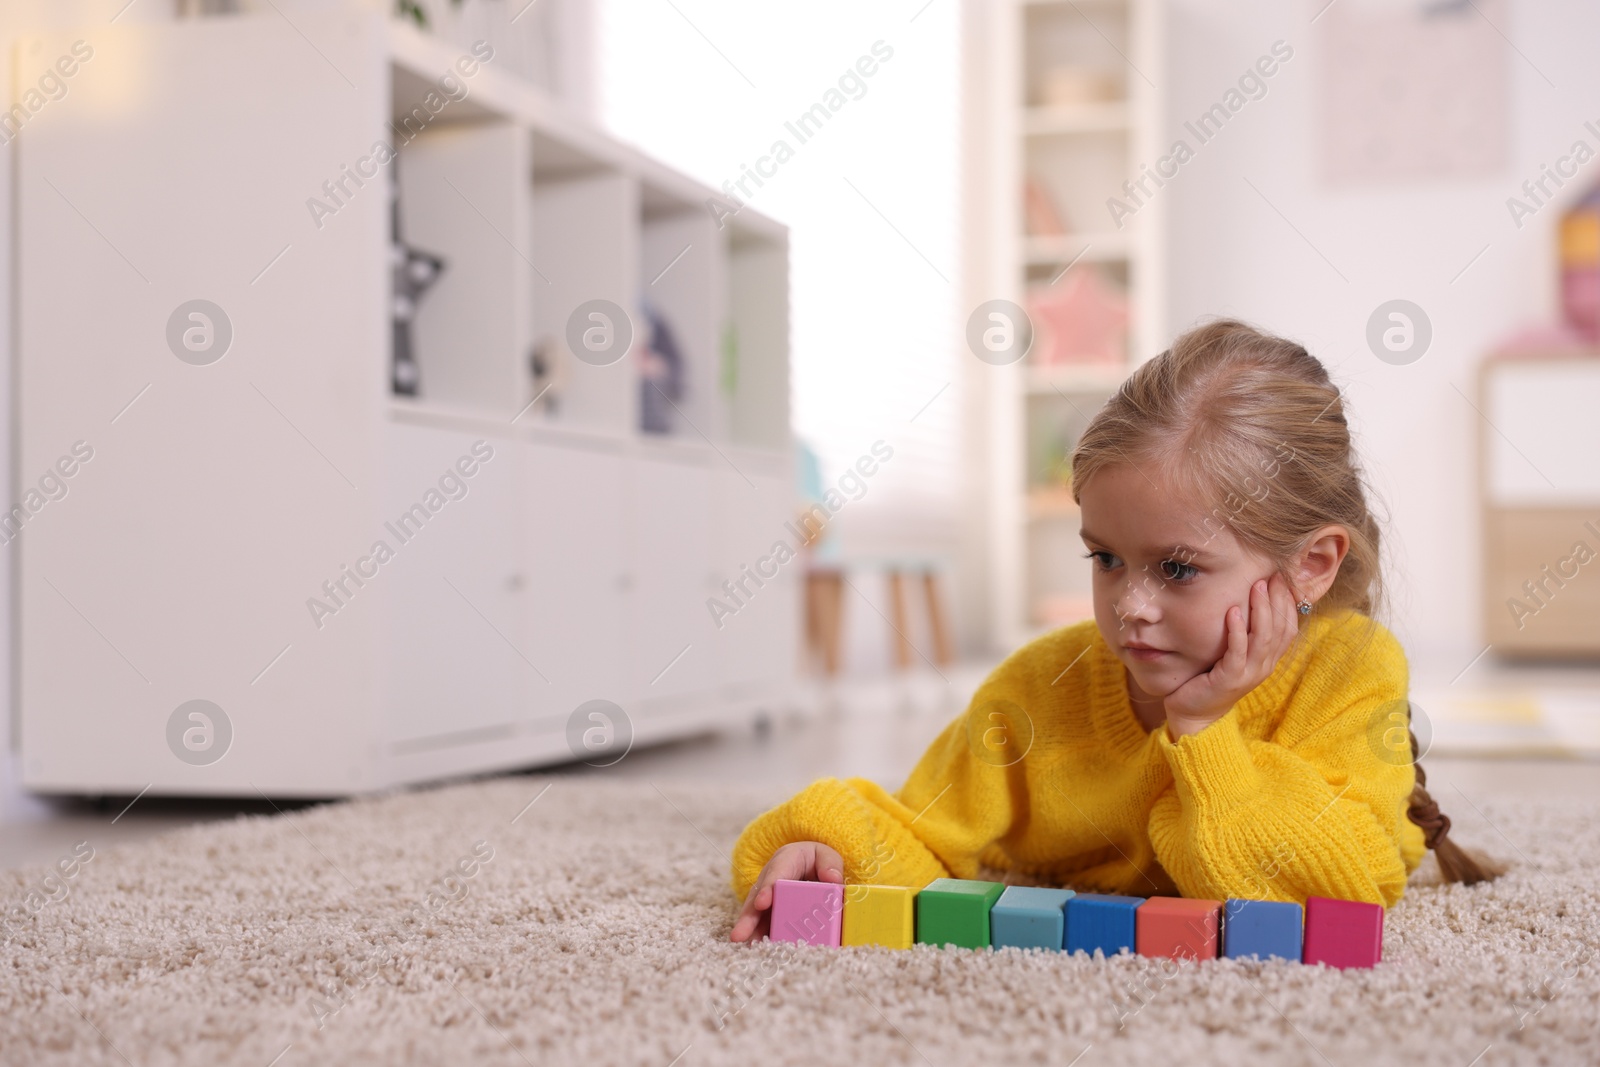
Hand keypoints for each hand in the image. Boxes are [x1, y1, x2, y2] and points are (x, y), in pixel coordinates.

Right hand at [729, 841, 844, 942]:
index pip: (776, 874)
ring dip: (751, 931)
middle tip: (739, 935)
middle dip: (749, 917)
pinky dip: (761, 937)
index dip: (767, 889)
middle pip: (757, 897)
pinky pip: (764, 924)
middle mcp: (770, 879)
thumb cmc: (816, 859)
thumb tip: (833, 879)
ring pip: (756, 914)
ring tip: (747, 948)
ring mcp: (768, 897)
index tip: (761, 904)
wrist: (809, 863)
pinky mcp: (771, 912)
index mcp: (785, 861)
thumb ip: (831, 864)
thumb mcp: (826, 855)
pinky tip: (759, 951)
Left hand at [1164, 574, 1299, 733]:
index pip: (1288, 627)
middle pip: (1279, 629)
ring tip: (1256, 587)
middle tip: (1272, 575)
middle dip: (1277, 599)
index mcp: (1268, 659)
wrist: (1195, 713)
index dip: (1287, 602)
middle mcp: (1264, 666)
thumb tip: (1245, 600)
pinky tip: (1233, 612)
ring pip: (1263, 638)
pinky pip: (1238, 652)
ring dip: (1260, 610)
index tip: (1281, 577)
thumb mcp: (1233, 654)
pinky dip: (1237, 630)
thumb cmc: (1211, 679)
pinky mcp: (1229, 679)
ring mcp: (1248, 674)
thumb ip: (1244, 634)